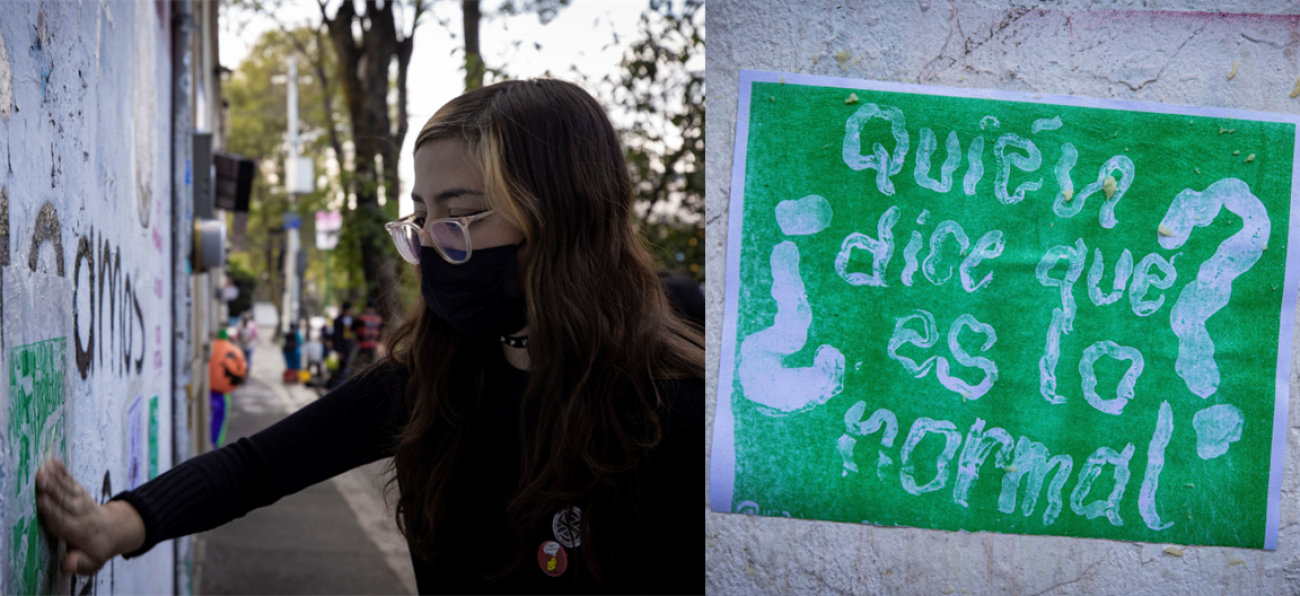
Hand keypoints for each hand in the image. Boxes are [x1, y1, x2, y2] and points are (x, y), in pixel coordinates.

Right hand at [35, 458, 144, 575]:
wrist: (117, 531)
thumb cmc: (98, 550)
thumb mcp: (92, 563)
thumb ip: (79, 563)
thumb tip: (67, 565)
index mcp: (80, 532)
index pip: (64, 521)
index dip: (53, 511)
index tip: (42, 501)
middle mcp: (82, 515)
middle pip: (65, 501)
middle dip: (53, 490)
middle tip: (41, 478)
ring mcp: (83, 502)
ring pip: (68, 489)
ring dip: (56, 477)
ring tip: (45, 467)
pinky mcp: (82, 494)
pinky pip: (72, 482)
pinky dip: (63, 472)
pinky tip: (53, 461)